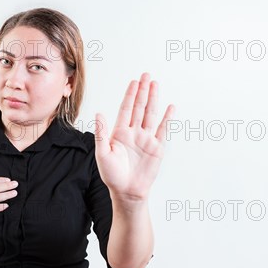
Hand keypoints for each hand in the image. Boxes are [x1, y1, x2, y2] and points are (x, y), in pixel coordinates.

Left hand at [94, 72, 173, 200]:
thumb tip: (98, 114)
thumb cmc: (112, 175)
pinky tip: (169, 106)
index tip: (134, 82)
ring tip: (155, 84)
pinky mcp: (157, 148)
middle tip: (146, 75)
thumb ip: (101, 133)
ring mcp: (146, 139)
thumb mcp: (102, 153)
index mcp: (119, 133)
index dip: (130, 95)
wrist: (127, 192)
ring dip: (153, 99)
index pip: (126, 109)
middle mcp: (133, 133)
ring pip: (150, 114)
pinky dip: (167, 118)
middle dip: (143, 91)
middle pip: (139, 107)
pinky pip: (163, 130)